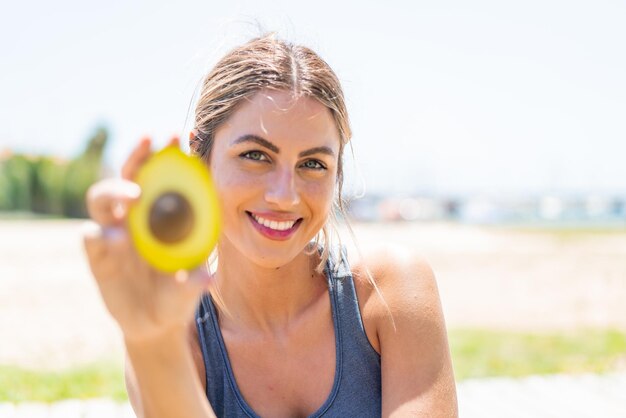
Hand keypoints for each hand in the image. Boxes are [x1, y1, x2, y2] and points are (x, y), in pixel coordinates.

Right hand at [82, 137, 212, 343]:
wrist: (157, 323)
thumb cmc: (180, 293)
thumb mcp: (194, 285)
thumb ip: (197, 278)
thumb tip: (205, 277)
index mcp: (164, 214)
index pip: (164, 176)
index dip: (169, 154)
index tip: (180, 134)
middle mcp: (136, 217)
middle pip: (129, 175)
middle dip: (138, 155)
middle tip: (149, 142)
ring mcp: (114, 232)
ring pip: (102, 198)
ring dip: (116, 191)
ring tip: (136, 195)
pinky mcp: (97, 254)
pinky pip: (91, 234)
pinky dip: (101, 232)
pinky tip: (117, 238)